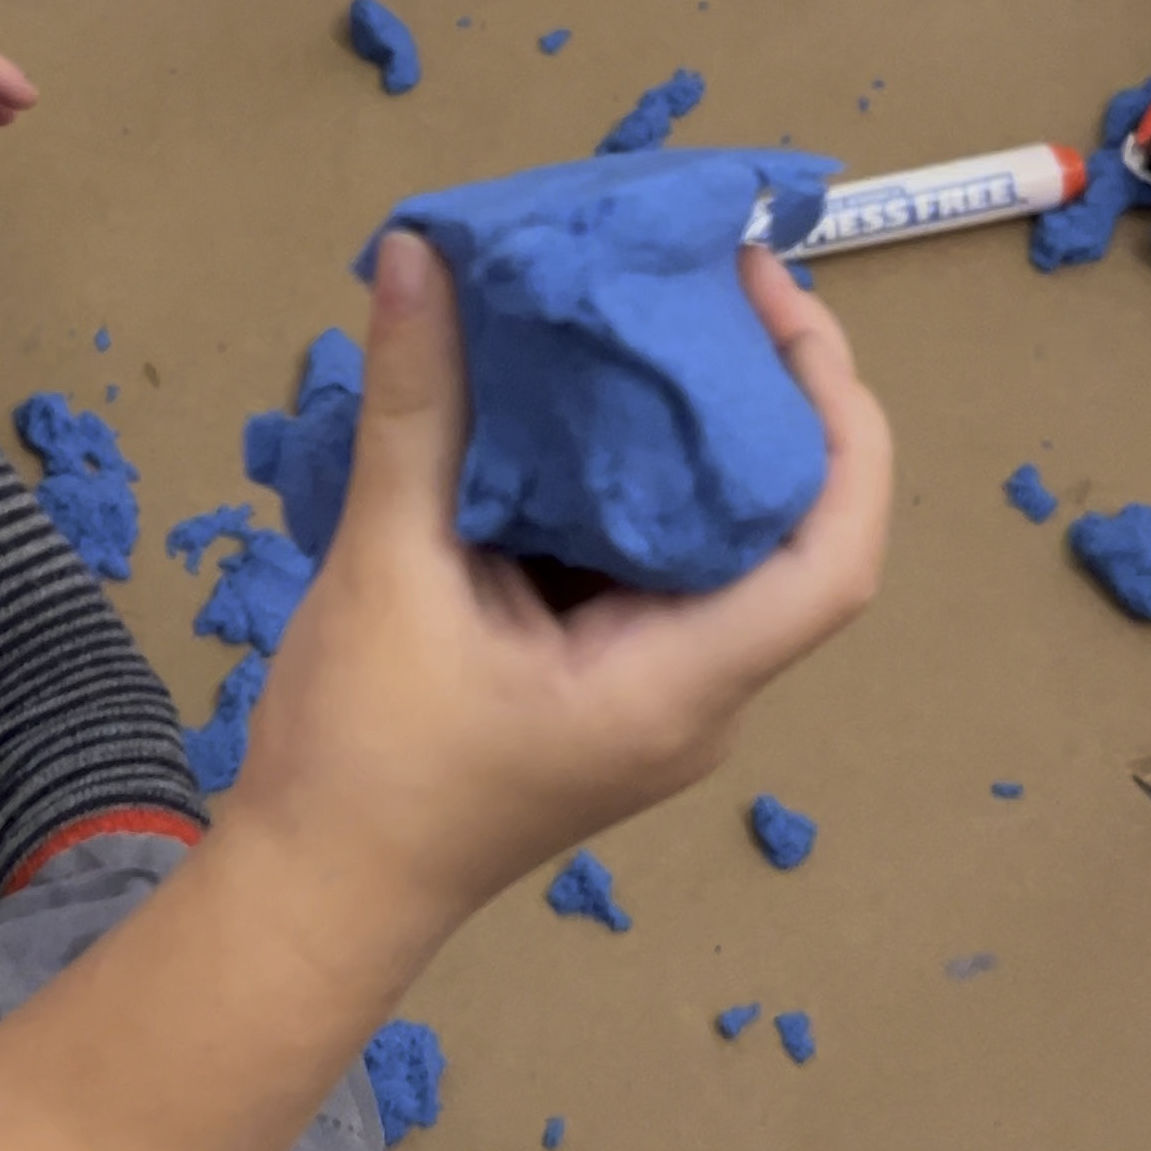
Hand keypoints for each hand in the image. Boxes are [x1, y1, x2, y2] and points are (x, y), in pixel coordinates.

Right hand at [234, 235, 891, 930]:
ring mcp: (654, 694)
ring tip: (652, 319)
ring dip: (700, 438)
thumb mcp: (384, 570)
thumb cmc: (361, 761)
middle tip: (708, 284)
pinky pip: (653, 566)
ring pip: (720, 547)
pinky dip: (637, 482)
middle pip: (789, 535)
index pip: (833, 556)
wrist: (311, 894)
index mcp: (677, 684)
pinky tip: (584, 408)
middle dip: (770, 400)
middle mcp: (695, 693)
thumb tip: (419, 257)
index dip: (839, 423)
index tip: (777, 307)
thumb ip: (416, 410)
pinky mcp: (606, 684)